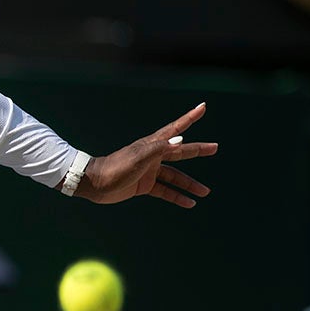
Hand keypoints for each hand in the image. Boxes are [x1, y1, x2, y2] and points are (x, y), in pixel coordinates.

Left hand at [74, 102, 218, 207]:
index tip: (203, 107)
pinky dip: (177, 196)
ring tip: (206, 192)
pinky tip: (189, 202)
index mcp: (153, 144)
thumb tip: (181, 141)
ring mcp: (149, 171)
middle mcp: (153, 156)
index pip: (176, 128)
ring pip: (175, 176)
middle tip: (215, 148)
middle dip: (197, 150)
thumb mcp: (140, 157)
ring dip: (189, 184)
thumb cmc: (115, 166)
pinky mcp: (144, 185)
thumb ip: (160, 149)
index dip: (190, 118)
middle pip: (181, 152)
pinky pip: (165, 190)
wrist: (94, 183)